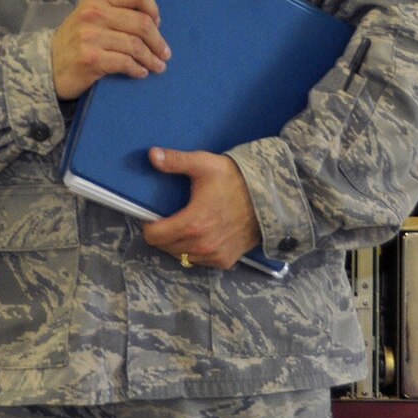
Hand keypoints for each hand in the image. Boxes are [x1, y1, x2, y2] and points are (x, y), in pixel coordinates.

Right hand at [50, 0, 169, 99]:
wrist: (46, 66)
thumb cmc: (74, 42)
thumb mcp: (89, 17)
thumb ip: (114, 12)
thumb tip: (151, 22)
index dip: (153, 8)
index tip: (158, 23)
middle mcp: (94, 13)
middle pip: (141, 23)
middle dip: (158, 41)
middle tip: (164, 52)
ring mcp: (91, 36)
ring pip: (136, 45)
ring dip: (151, 58)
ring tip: (158, 66)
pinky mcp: (91, 58)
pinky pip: (125, 62)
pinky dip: (138, 69)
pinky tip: (141, 72)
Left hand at [140, 148, 262, 269]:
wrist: (269, 197)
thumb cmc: (235, 179)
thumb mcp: (204, 164)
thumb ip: (175, 161)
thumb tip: (152, 155)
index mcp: (192, 224)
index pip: (154, 237)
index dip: (148, 225)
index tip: (152, 216)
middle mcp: (201, 245)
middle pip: (165, 247)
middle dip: (162, 234)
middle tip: (169, 218)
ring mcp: (214, 256)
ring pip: (181, 256)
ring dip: (177, 245)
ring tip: (183, 226)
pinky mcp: (226, 261)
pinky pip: (199, 261)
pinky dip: (195, 252)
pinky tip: (200, 236)